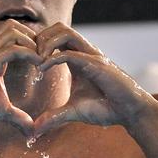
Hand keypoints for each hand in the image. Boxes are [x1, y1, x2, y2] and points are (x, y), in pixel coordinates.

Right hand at [0, 20, 43, 136]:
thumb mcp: (2, 113)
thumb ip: (18, 117)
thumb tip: (32, 131)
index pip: (16, 37)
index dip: (34, 44)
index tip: (48, 60)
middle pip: (15, 26)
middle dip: (35, 37)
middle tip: (47, 56)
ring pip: (14, 30)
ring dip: (33, 42)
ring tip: (44, 60)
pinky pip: (12, 49)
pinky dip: (30, 53)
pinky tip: (40, 66)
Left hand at [33, 23, 150, 136]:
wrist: (130, 112)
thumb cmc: (107, 109)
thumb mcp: (73, 112)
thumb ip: (54, 117)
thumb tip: (35, 129)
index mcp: (78, 58)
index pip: (55, 37)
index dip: (38, 45)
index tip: (27, 62)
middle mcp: (85, 52)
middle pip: (58, 27)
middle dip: (39, 38)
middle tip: (29, 57)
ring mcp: (91, 56)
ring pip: (65, 32)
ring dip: (46, 42)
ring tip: (36, 60)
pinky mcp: (97, 65)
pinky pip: (71, 54)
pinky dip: (53, 58)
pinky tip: (42, 70)